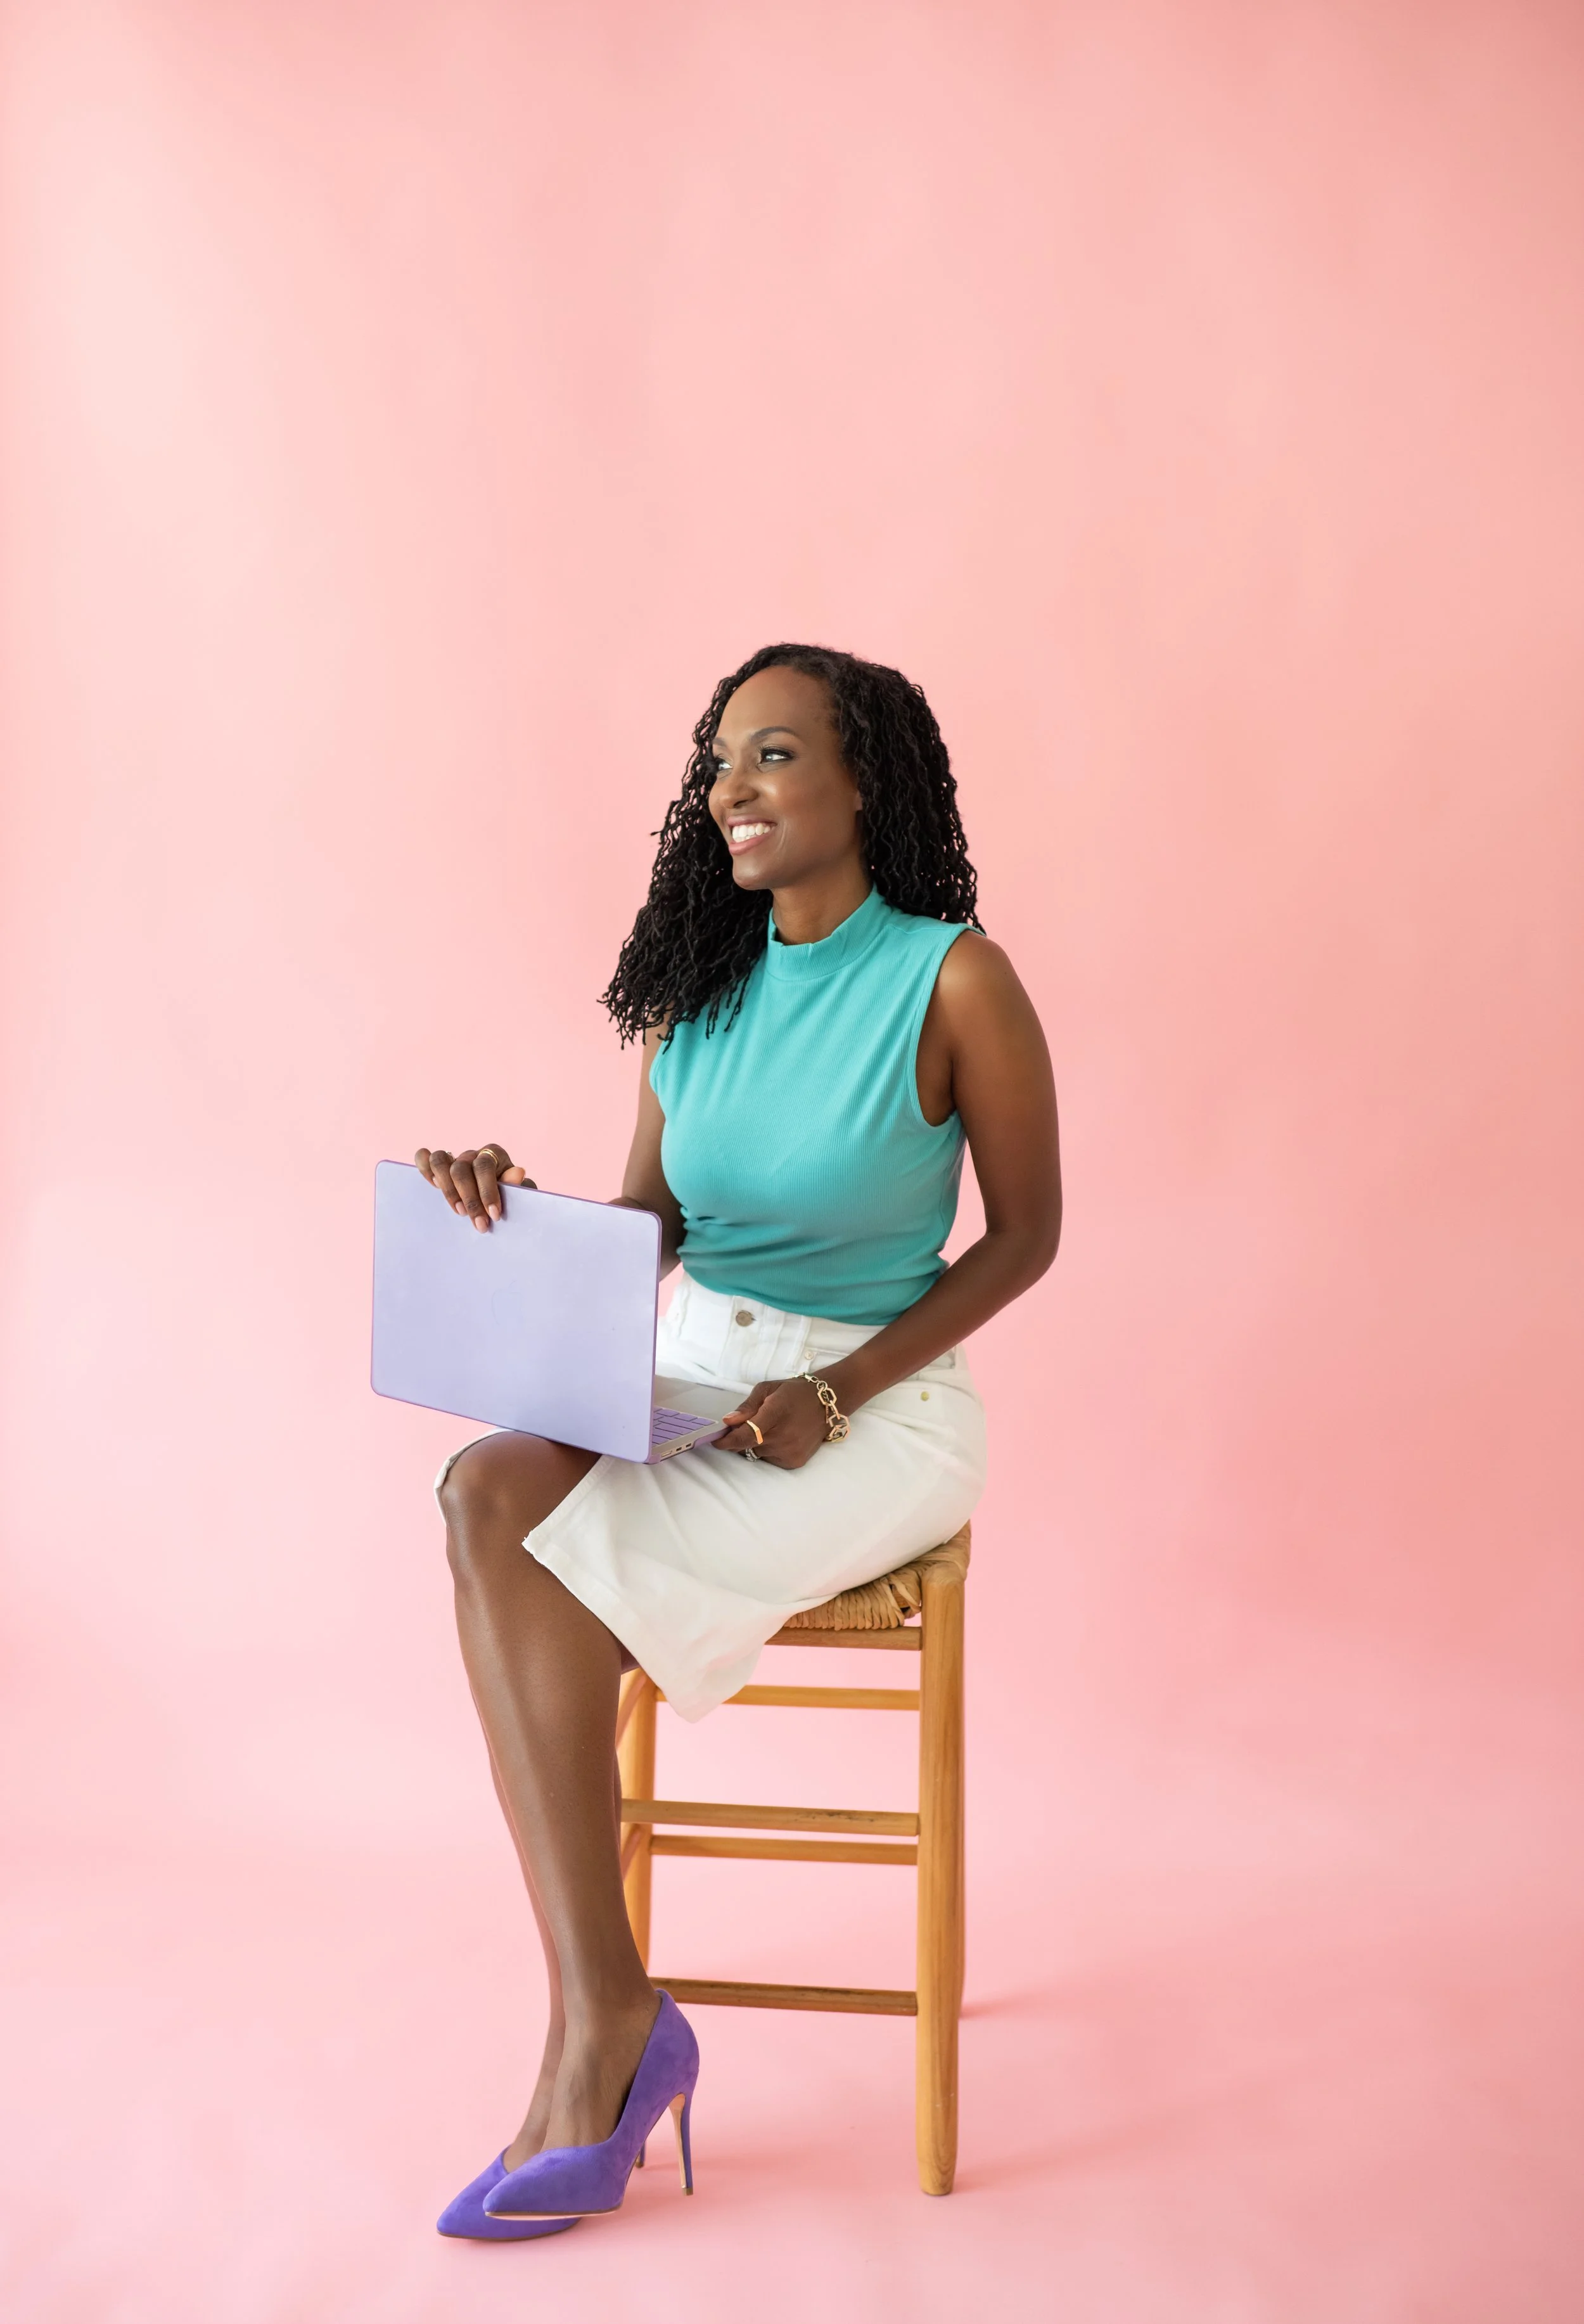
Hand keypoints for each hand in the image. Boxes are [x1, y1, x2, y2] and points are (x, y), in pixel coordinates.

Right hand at [415, 1144, 534, 1231]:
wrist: (499, 1203)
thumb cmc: (511, 1198)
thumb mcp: (520, 1194)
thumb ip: (518, 1185)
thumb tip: (517, 1173)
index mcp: (494, 1154)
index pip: (484, 1167)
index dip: (487, 1191)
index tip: (495, 1216)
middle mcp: (472, 1154)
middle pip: (460, 1168)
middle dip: (470, 1200)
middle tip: (480, 1225)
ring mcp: (454, 1158)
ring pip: (440, 1160)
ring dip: (447, 1189)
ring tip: (459, 1213)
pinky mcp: (439, 1167)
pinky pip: (424, 1157)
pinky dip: (424, 1169)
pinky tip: (433, 1188)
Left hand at [713, 1376, 832, 1469]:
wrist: (826, 1405)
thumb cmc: (793, 1393)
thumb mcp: (768, 1389)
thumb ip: (747, 1406)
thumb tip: (728, 1421)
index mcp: (776, 1413)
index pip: (746, 1435)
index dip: (727, 1440)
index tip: (716, 1440)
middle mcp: (784, 1436)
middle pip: (748, 1446)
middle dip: (741, 1438)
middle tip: (747, 1426)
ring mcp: (790, 1451)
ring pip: (758, 1454)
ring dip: (755, 1444)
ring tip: (769, 1429)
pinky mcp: (795, 1462)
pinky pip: (770, 1460)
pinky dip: (768, 1451)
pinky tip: (779, 1438)